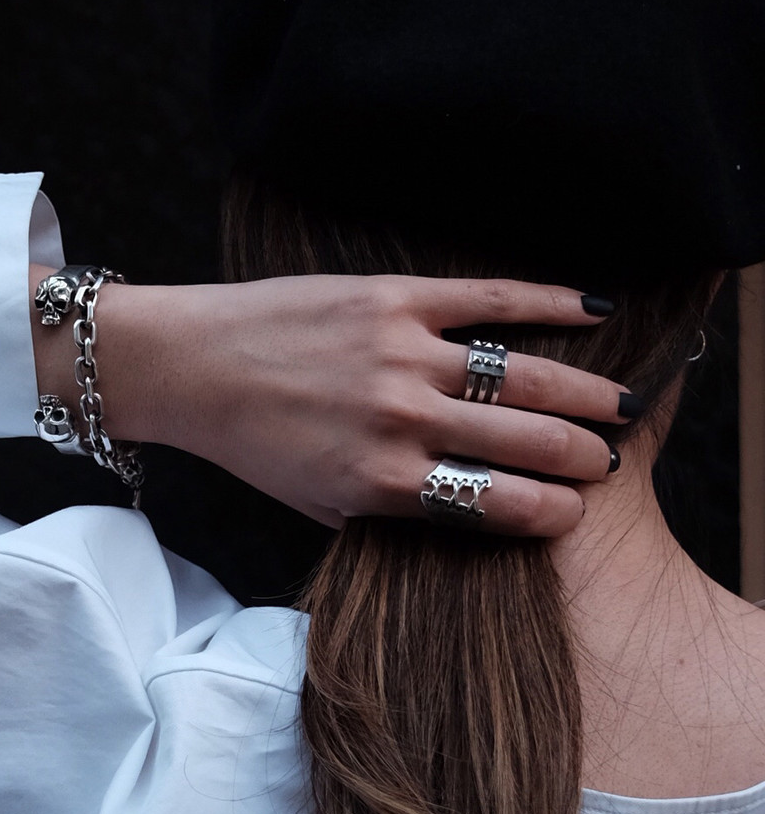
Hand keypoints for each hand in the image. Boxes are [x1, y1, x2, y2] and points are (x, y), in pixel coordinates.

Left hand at [32, 270, 632, 534]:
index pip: (499, 502)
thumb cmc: (254, 443)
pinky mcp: (392, 297)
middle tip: (610, 457)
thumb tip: (461, 515)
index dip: (553, 510)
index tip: (576, 509)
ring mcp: (402, 354)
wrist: (193, 366)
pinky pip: (488, 299)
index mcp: (384, 481)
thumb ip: (387, 514)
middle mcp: (403, 420)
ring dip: (584, 392)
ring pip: (525, 374)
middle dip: (584, 455)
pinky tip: (592, 311)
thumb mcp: (317, 504)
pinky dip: (547, 303)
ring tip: (620, 403)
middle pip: (527, 441)